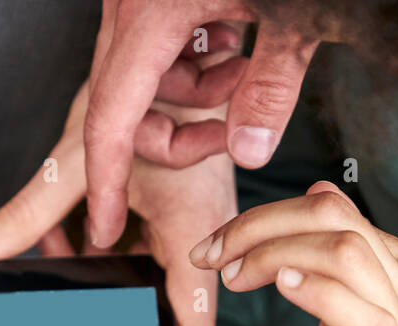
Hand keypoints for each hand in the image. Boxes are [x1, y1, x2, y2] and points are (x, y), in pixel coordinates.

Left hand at [0, 82, 235, 325]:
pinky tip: (67, 238)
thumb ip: (29, 213)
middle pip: (162, 308)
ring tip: (60, 265)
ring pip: (148, 278)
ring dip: (103, 275)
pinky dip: (105, 249)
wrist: (191, 56)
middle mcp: (203, 239)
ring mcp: (196, 227)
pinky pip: (145, 250)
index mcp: (193, 237)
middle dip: (115, 310)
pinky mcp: (182, 213)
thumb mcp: (79, 162)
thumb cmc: (156, 97)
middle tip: (75, 317)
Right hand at [85, 0, 319, 246]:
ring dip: (191, 92)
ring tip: (242, 66)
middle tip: (227, 129)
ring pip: (140, 78)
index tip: (105, 230)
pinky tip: (231, 39)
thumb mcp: (293, 18)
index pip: (109, 123)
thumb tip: (249, 150)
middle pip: (124, 106)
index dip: (106, 187)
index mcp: (150, 15)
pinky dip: (188, 59)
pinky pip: (151, 45)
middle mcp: (129, 3)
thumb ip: (271, 87)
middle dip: (177, 131)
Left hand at [191, 181, 397, 325]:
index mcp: (395, 268)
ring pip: (344, 251)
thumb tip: (305, 211)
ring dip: (274, 254)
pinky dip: (316, 292)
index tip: (214, 247)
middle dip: (258, 225)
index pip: (329, 206)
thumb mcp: (342, 324)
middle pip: (332, 215)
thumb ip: (329, 272)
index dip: (263, 216)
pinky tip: (280, 289)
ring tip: (233, 278)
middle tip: (210, 257)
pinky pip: (360, 312)